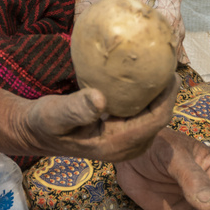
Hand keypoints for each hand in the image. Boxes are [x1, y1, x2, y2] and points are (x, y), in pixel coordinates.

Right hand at [17, 75, 180, 161]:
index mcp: (116, 145)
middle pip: (161, 118)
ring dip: (160, 93)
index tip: (170, 70)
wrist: (39, 133)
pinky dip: (149, 97)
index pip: (156, 120)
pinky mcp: (123, 135)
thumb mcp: (54, 115)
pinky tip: (144, 77)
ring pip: (155, 117)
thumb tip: (100, 98)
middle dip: (169, 92)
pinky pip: (145, 115)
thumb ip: (75, 109)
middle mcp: (127, 148)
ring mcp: (127, 143)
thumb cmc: (45, 123)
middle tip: (168, 61)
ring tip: (160, 65)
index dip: (168, 96)